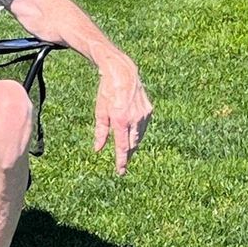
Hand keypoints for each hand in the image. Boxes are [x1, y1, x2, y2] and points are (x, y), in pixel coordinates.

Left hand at [93, 59, 150, 174]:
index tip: (121, 171)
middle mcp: (135, 119)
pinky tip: (131, 135)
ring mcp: (144, 115)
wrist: (122, 74)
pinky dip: (137, 133)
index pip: (122, 147)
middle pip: (132, 144)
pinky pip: (143, 127)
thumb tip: (98, 150)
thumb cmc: (107, 93)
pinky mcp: (149, 110)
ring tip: (126, 151)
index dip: (121, 161)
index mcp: (121, 121)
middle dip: (127, 155)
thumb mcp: (100, 112)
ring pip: (139, 136)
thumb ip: (100, 133)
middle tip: (122, 163)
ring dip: (132, 144)